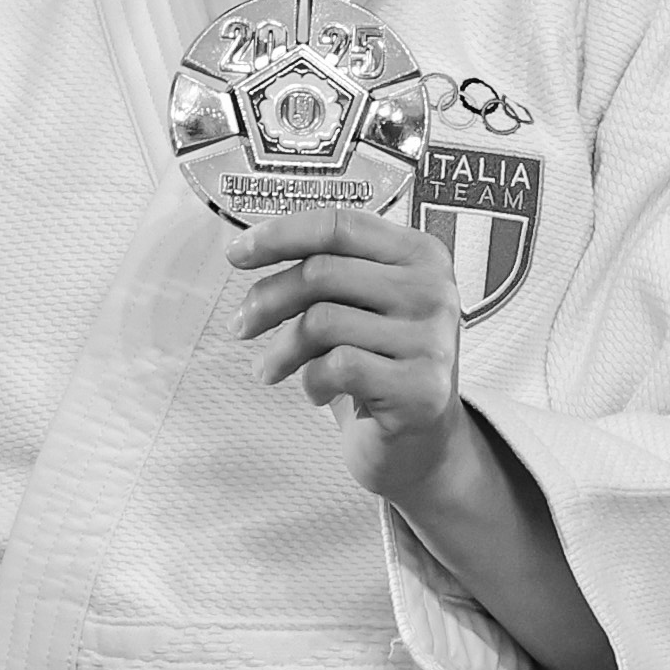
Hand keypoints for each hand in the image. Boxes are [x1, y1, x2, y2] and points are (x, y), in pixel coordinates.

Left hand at [227, 205, 477, 514]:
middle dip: (267, 300)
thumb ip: (323, 271)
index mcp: (420, 255)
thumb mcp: (358, 306)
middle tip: (242, 326)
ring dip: (282, 350)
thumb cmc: (378, 366)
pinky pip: (337, 367)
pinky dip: (312, 382)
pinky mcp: (421, 387)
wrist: (419, 443)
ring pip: (322, 321)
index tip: (236, 255)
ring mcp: (432, 340)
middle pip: (322, 272)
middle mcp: (434, 290)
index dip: (279, 235)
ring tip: (273, 369)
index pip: (339, 226)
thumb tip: (247, 250)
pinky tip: (318, 392)